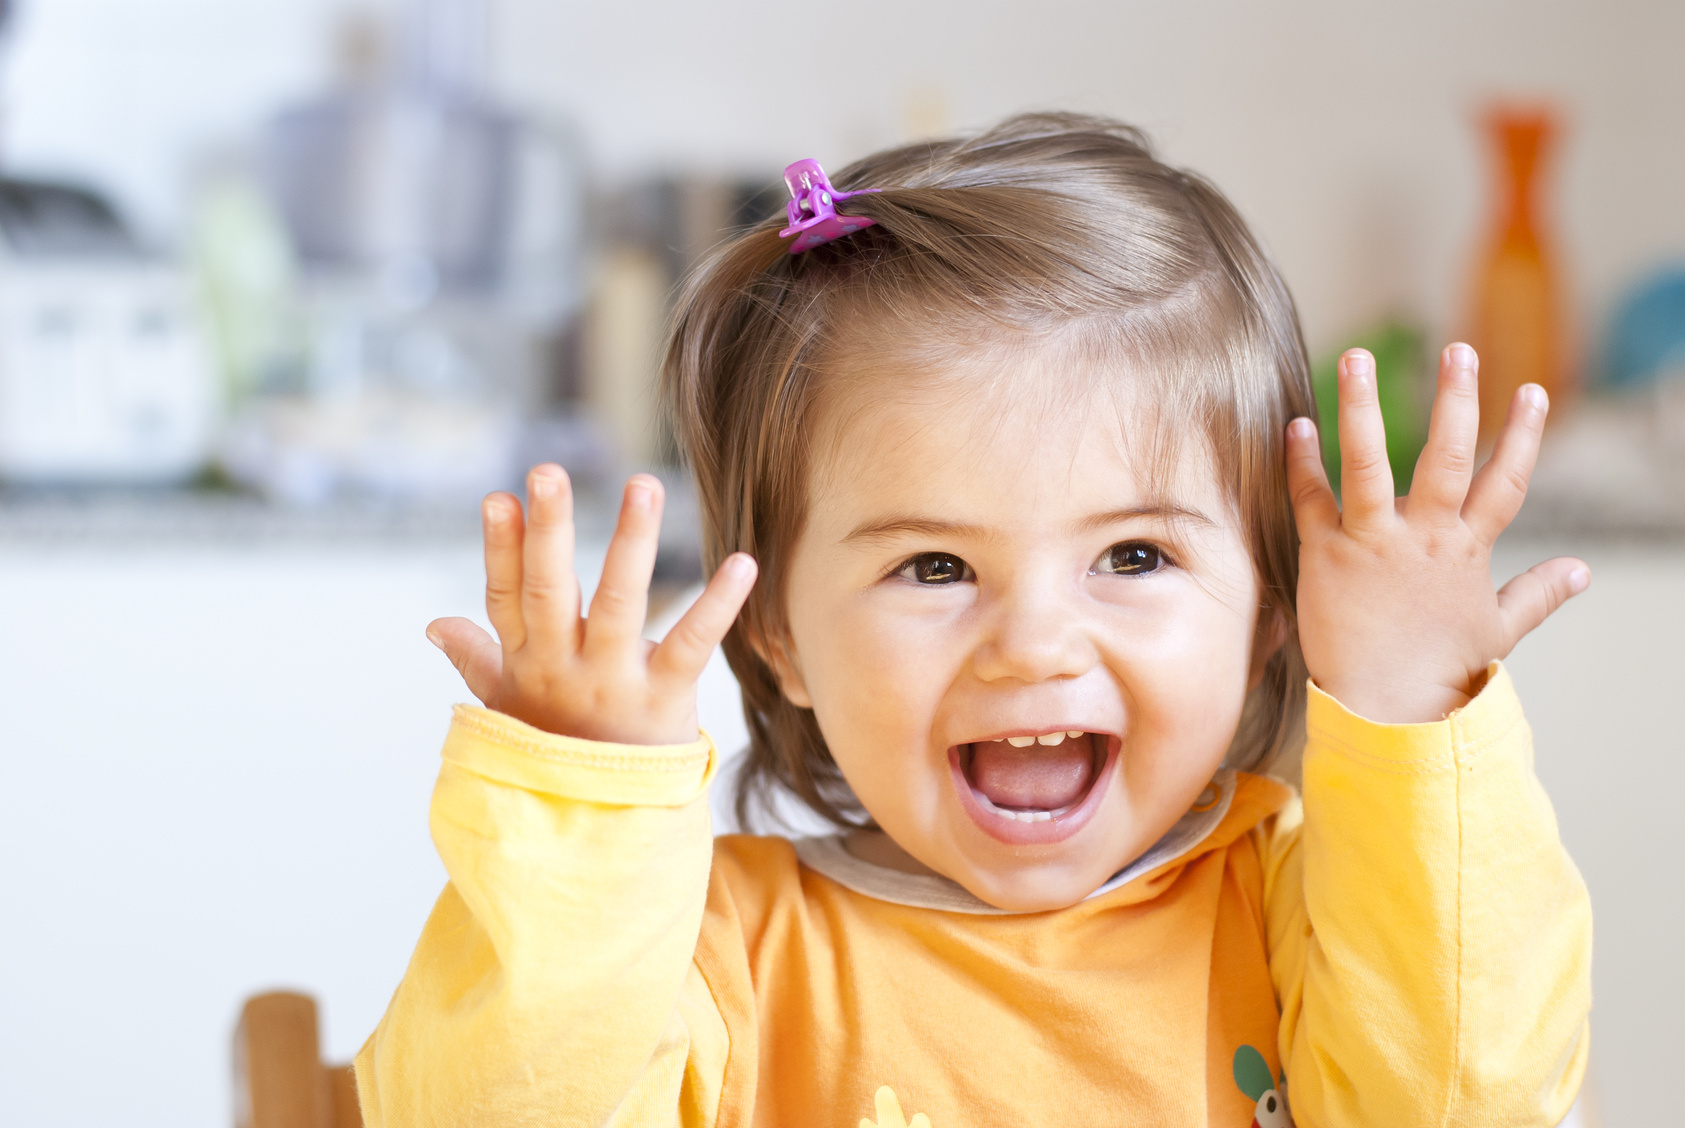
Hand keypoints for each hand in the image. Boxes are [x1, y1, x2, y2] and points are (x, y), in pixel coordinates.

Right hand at [426, 464, 757, 743]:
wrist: (604, 829)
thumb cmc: (558, 753)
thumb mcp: (508, 709)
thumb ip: (478, 659)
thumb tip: (434, 623)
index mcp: (527, 663)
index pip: (506, 597)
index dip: (500, 549)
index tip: (498, 497)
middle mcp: (565, 668)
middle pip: (549, 592)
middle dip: (547, 532)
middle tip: (548, 472)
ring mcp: (614, 682)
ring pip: (618, 604)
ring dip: (630, 543)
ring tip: (644, 484)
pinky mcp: (666, 698)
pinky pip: (692, 644)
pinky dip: (719, 605)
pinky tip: (743, 562)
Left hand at [1286, 343, 1588, 722]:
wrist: (1386, 712)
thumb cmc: (1439, 675)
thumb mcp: (1498, 631)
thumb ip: (1538, 594)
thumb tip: (1583, 573)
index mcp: (1467, 550)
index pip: (1506, 482)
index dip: (1522, 436)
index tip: (1532, 391)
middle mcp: (1424, 537)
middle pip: (1447, 457)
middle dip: (1456, 400)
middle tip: (1458, 350)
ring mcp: (1373, 542)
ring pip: (1370, 463)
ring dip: (1363, 408)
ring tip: (1355, 357)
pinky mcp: (1327, 555)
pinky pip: (1312, 499)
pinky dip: (1303, 462)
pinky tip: (1297, 424)